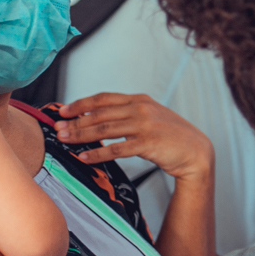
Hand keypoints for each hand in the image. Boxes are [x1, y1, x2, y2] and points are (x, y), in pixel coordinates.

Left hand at [55, 93, 213, 181]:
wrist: (196, 151)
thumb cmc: (172, 136)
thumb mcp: (152, 116)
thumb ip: (129, 113)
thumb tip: (98, 116)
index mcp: (141, 100)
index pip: (104, 98)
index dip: (81, 103)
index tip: (64, 110)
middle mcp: (142, 109)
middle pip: (101, 113)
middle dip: (76, 121)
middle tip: (58, 128)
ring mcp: (145, 126)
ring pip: (105, 129)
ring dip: (81, 135)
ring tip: (65, 140)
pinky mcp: (148, 143)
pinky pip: (116, 149)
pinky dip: (97, 154)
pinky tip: (84, 157)